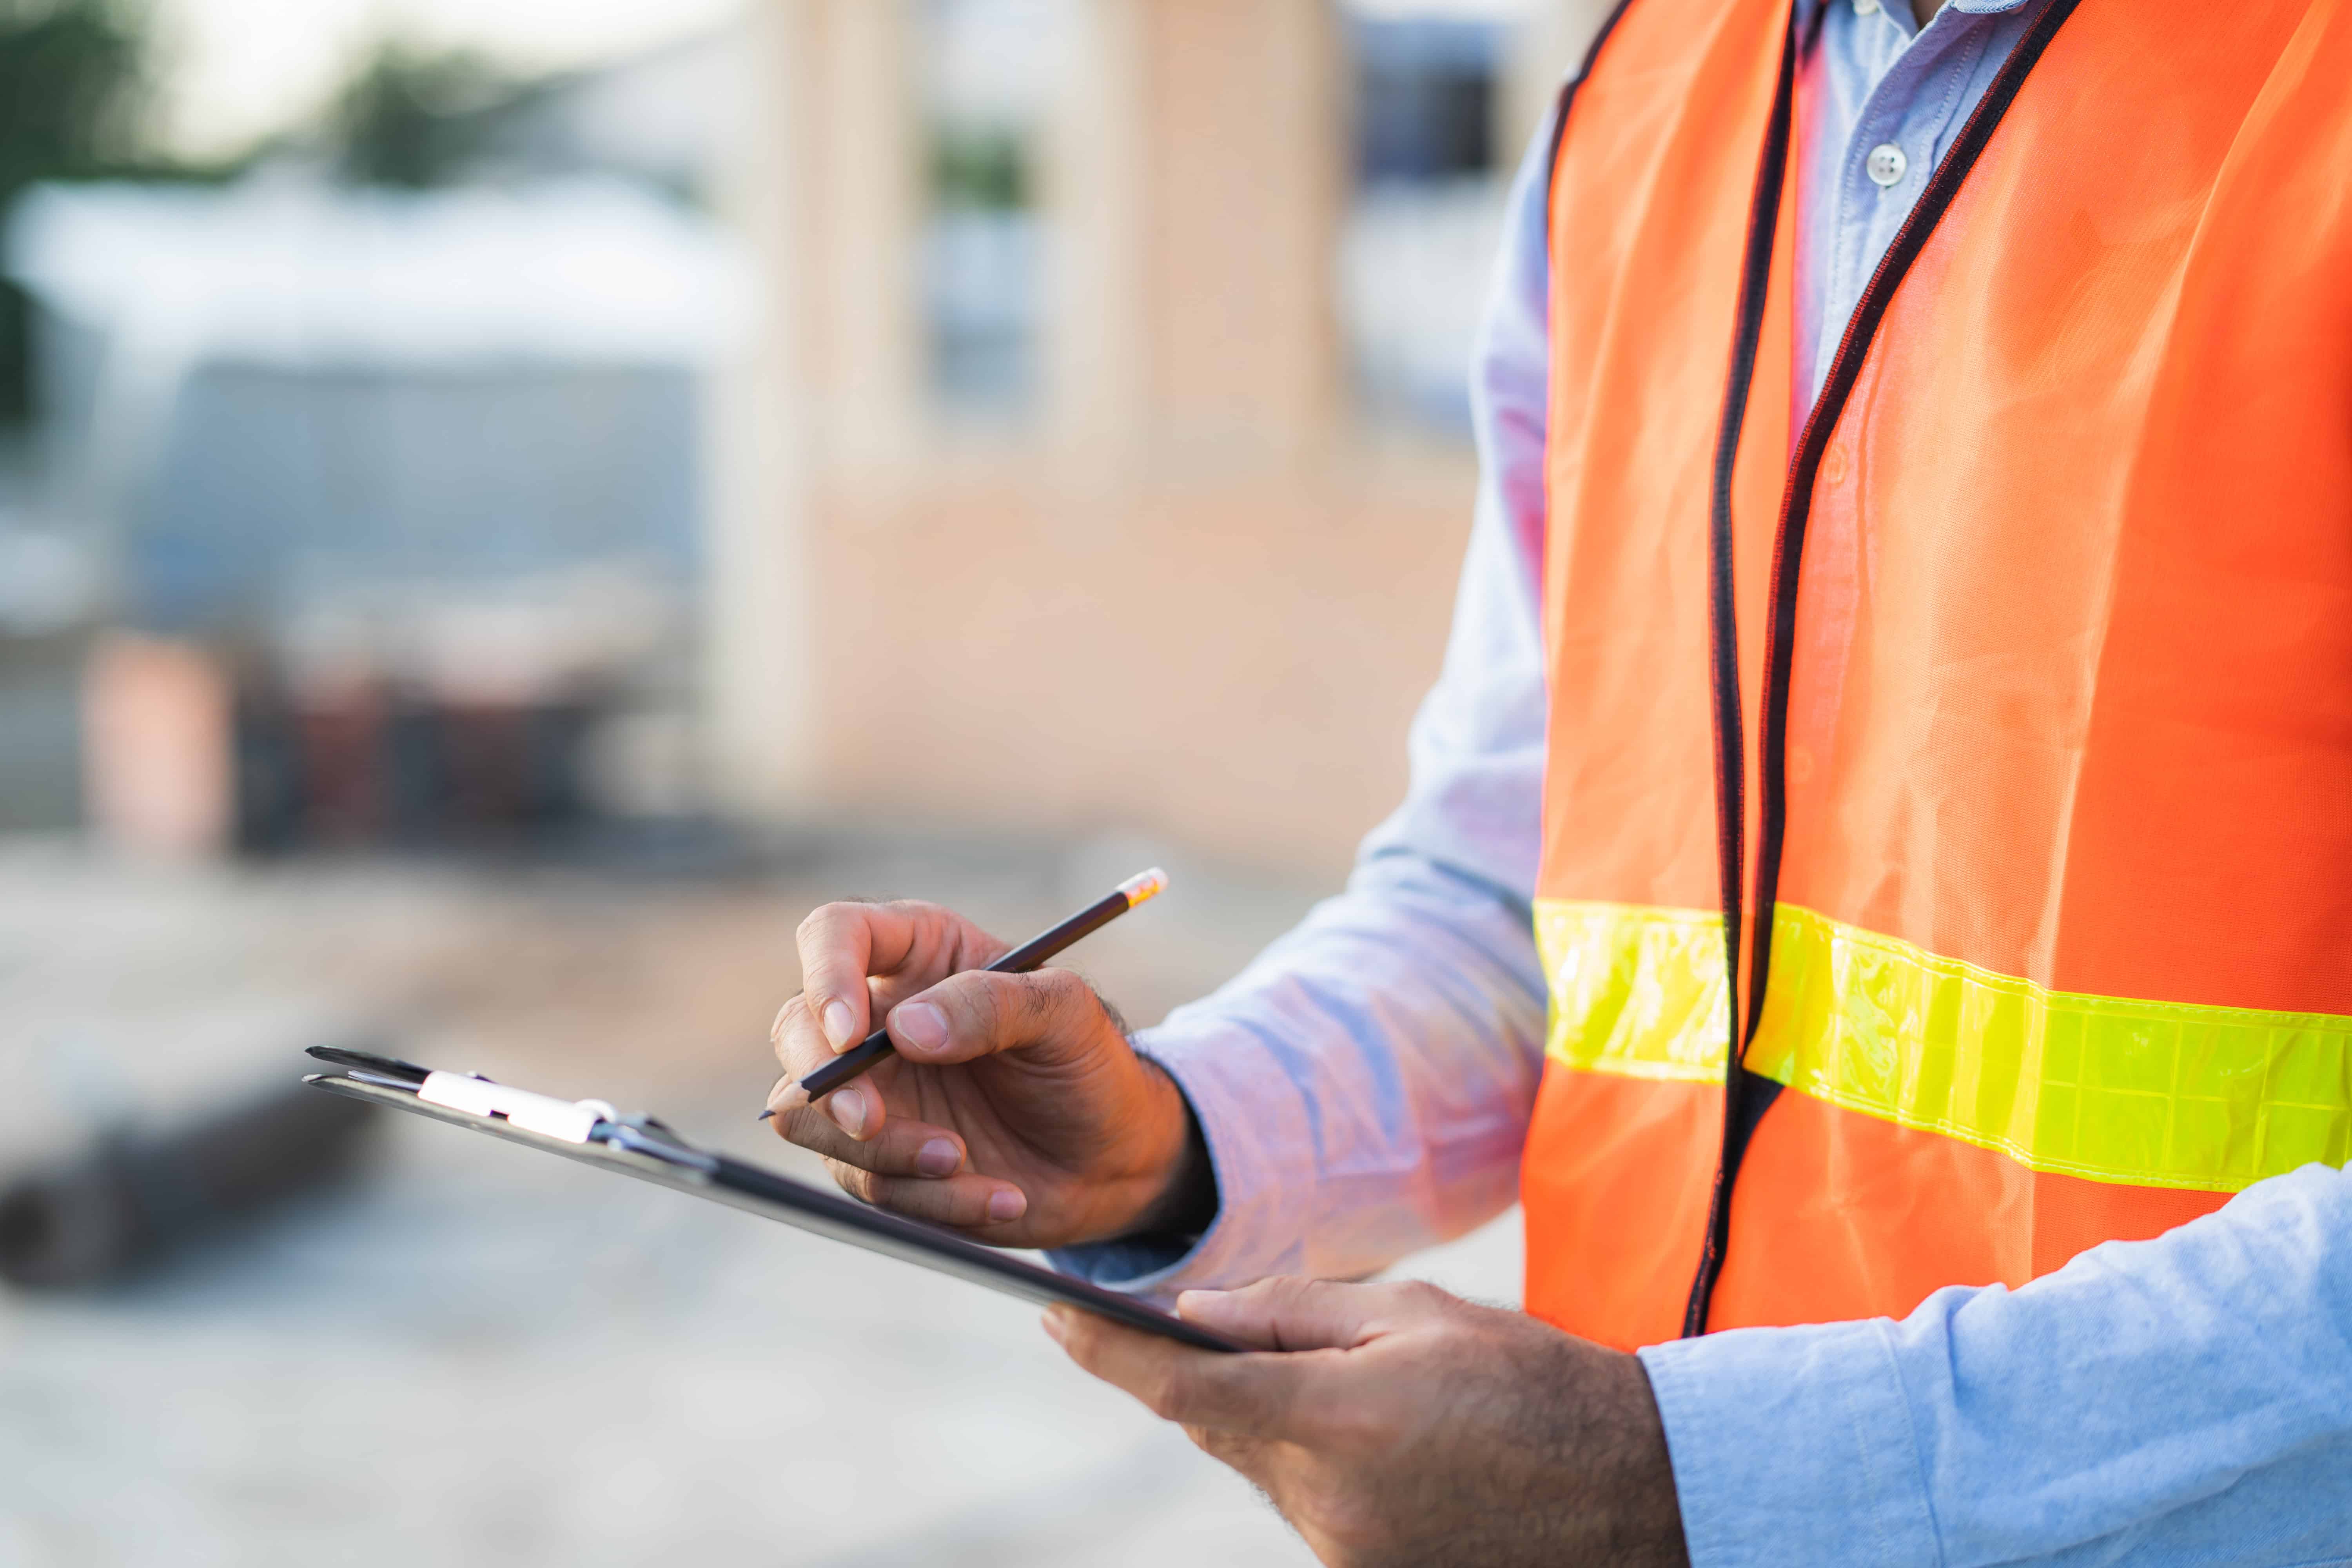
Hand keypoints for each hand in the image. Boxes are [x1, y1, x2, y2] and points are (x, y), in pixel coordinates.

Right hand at [766, 898, 1208, 1248]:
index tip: (849, 1034)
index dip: (825, 977)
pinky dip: (932, 1200)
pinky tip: (1000, 1198)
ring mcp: (873, 1092)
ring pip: (813, 1121)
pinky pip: (869, 1184)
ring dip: (884, 1153)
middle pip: (795, 1031)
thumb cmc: (1087, 1064)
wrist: (1114, 1155)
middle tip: (872, 1122)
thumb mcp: (1066, 1015)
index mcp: (918, 955)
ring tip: (965, 1162)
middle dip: (825, 1084)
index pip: (834, 934)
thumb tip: (905, 1030)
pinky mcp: (880, 1160)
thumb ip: (994, 1005)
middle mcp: (878, 1019)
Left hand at [1046, 1277, 1687, 1567]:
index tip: (1055, 1318)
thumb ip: (1294, 1312)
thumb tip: (1195, 1309)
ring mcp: (1345, 1553)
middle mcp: (1326, 1501)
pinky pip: (1310, 1509)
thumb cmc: (1529, 1381)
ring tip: (1375, 1394)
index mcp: (1335, 1419)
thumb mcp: (1416, 1313)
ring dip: (1281, 1423)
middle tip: (1245, 1329)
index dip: (1105, 1353)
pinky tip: (1396, 1443)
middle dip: (1217, 1375)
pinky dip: (1322, 1466)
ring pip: (1265, 1468)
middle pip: (1220, 1428)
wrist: (1635, 1493)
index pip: (1179, 1389)